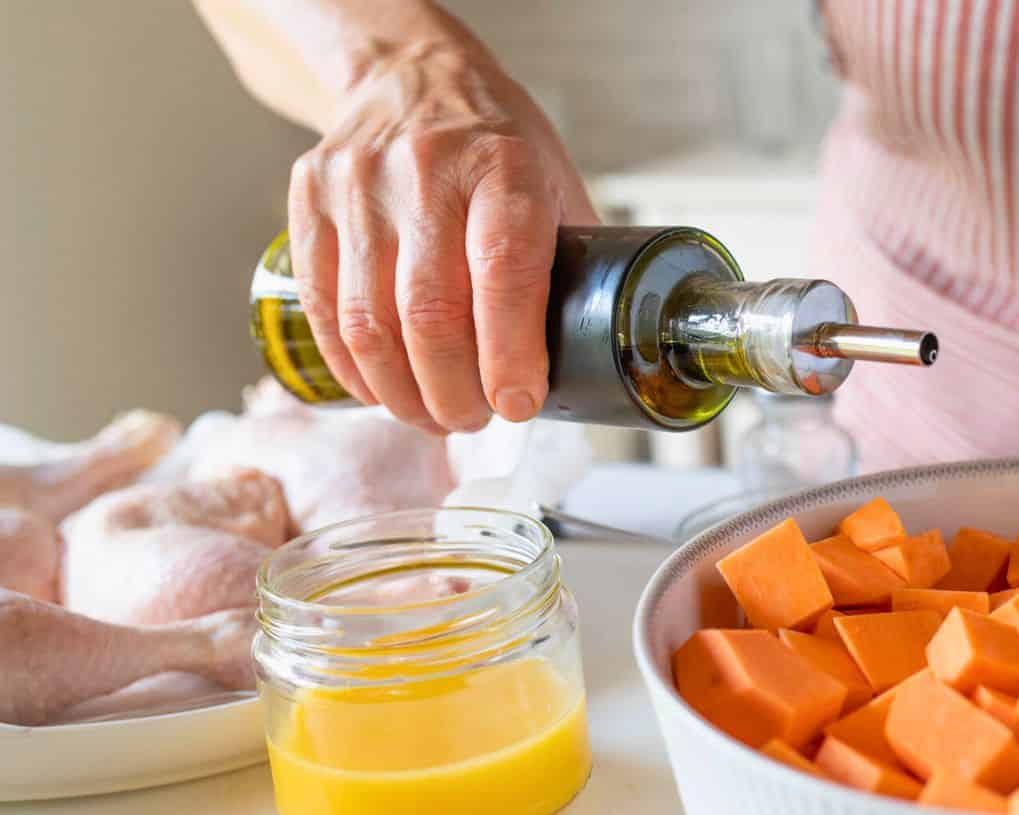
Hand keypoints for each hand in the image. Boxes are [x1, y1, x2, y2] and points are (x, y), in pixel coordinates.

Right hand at [289, 42, 596, 432]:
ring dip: (403, 393)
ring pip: (369, 322)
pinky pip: (325, 309)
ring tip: (434, 415)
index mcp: (503, 166)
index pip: (503, 271)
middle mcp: (424, 172)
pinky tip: (383, 389)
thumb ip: (571, 264)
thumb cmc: (496, 143)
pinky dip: (355, 368)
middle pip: (430, 312)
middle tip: (475, 419)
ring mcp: (358, 186)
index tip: (518, 403)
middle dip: (455, 391)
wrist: (412, 76)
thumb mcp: (555, 183)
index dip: (510, 353)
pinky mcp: (310, 201)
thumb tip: (593, 359)